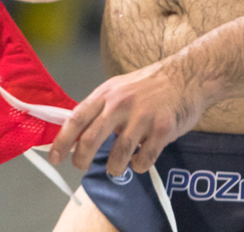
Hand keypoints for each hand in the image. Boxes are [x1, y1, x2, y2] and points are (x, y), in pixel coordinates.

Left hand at [46, 56, 215, 176]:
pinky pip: (144, 160)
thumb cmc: (151, 85)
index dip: (62, 141)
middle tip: (82, 166)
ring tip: (118, 167)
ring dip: (114, 168)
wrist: (189, 75)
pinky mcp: (163, 129)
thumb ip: (99, 108)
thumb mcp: (119, 88)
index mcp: (107, 93)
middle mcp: (121, 104)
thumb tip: (75, 134)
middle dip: (81, 160)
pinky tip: (142, 159)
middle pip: (90, 140)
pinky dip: (139, 166)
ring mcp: (143, 117)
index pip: (76, 119)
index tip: (55, 158)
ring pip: (118, 156)